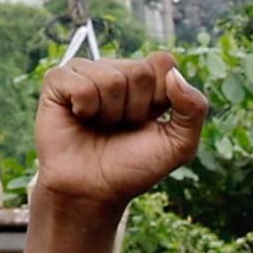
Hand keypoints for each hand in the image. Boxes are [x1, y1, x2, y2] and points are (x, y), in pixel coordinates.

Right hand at [31, 53, 210, 209]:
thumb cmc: (133, 168)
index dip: (160, 96)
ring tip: (100, 126)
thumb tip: (175, 74)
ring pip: (111, 78)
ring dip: (110, 112)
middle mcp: (116, 70)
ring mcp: (86, 72)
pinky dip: (85, 107)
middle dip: (135, 109)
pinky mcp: (58, 81)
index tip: (149, 121)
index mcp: (147, 81)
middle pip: (140, 71)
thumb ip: (194, 109)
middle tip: (121, 128)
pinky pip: (80, 83)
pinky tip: (80, 118)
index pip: (164, 62)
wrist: (94, 191)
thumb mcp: (178, 145)